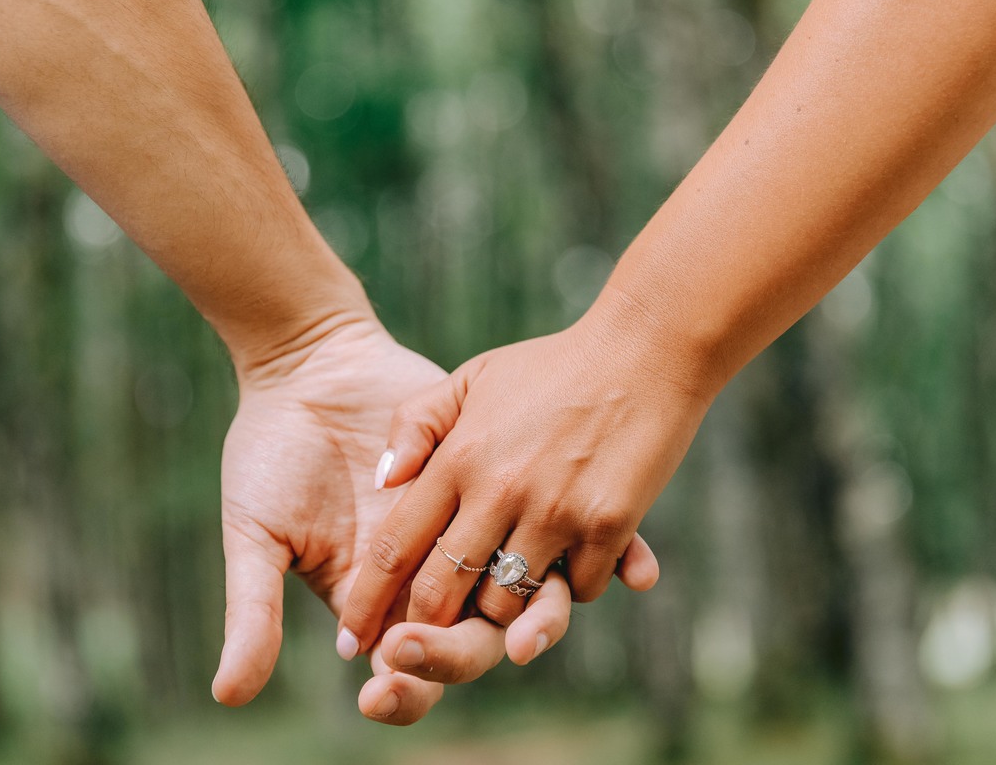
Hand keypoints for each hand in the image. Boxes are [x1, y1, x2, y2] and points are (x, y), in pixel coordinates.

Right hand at [209, 317, 578, 722]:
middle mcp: (437, 575)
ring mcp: (478, 530)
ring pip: (526, 593)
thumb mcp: (254, 531)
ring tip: (546, 621)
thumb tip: (230, 697)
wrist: (314, 366)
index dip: (407, 687)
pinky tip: (635, 570)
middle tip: (488, 649)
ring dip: (544, 618)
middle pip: (474, 639)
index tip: (385, 692)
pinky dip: (605, 554)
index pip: (407, 667)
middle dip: (472, 655)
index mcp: (379, 601)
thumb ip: (252, 611)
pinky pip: (569, 528)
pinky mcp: (512, 484)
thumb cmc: (273, 451)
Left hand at [341, 307, 702, 652]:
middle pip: (441, 591)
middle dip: (422, 630)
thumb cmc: (551, 366)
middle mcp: (499, 491)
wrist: (643, 350)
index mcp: (459, 457)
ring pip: (505, 603)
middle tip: (418, 645)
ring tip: (500, 597)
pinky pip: (576, 590)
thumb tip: (383, 482)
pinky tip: (569, 564)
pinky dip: (569, 589)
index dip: (367, 600)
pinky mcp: (608, 524)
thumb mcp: (471, 379)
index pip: (394, 546)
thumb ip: (415, 424)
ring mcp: (555, 511)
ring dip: (499, 609)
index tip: (352, 636)